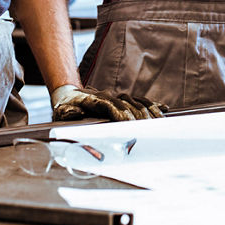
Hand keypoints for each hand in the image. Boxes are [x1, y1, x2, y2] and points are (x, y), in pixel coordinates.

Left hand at [51, 84, 166, 120]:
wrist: (68, 95)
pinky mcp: (121, 101)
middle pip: (128, 105)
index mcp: (94, 101)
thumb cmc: (64, 107)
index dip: (122, 114)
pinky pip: (139, 101)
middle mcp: (108, 97)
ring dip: (149, 111)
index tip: (131, 124)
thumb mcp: (60, 111)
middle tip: (150, 129)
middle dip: (140, 117)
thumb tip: (75, 113)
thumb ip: (67, 112)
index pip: (111, 106)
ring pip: (136, 102)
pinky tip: (163, 109)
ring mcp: (115, 98)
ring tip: (160, 122)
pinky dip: (152, 105)